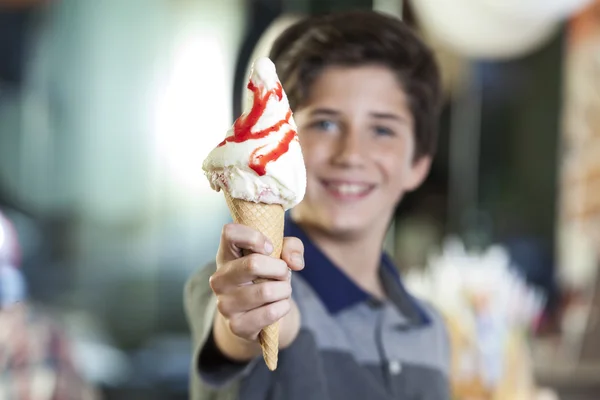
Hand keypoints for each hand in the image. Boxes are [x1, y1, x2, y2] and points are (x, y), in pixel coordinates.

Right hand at [210, 223, 304, 343]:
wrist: (259, 316)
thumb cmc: (268, 277)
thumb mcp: (280, 255)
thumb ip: (291, 247)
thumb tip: (294, 262)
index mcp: (226, 255)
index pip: (229, 233)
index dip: (254, 237)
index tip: (270, 248)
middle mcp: (219, 279)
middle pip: (253, 264)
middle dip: (279, 269)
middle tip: (283, 273)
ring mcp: (225, 304)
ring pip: (266, 291)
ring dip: (284, 290)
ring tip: (281, 291)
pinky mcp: (236, 325)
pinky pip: (271, 312)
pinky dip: (284, 306)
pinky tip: (280, 305)